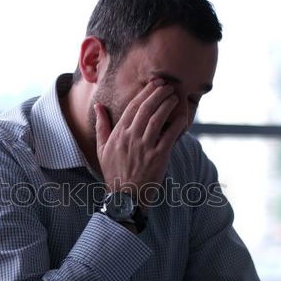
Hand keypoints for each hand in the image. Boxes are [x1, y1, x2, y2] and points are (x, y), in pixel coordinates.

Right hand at [95, 78, 184, 198]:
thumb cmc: (114, 172)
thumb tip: (98, 105)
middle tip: (168, 86)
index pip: (133, 107)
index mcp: (118, 134)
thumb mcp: (102, 149)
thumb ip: (101, 125)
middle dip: (158, 94)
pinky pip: (169, 135)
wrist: (124, 197)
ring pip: (158, 118)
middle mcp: (130, 138)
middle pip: (146, 108)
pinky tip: (182, 117)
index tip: (155, 84)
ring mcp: (144, 147)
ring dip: (167, 105)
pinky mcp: (158, 157)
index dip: (145, 92)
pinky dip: (177, 124)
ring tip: (174, 98)